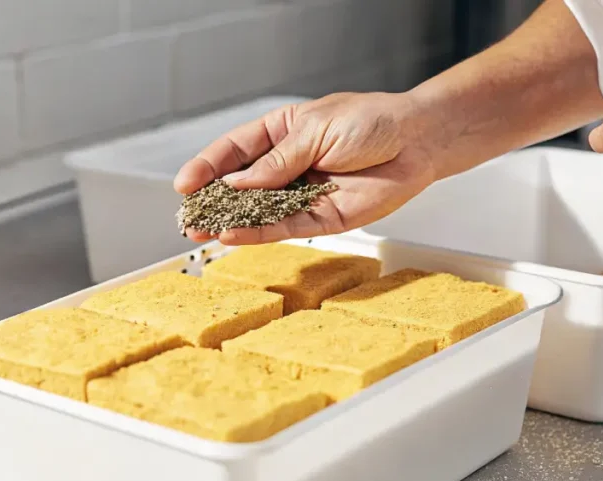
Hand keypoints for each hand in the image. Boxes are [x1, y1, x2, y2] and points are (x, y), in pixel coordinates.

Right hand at [173, 92, 438, 244]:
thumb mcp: (316, 130)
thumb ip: (279, 161)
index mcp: (280, 134)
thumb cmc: (372, 122)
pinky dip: (258, 234)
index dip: (208, 167)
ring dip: (228, 223)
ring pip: (257, 212)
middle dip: (212, 202)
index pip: (234, 150)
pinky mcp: (321, 218)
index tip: (185, 184)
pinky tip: (234, 236)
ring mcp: (301, 194)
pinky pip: (284, 228)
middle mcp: (286, 166)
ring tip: (200, 233)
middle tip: (187, 217)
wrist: (417, 140)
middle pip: (240, 186)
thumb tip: (241, 184)